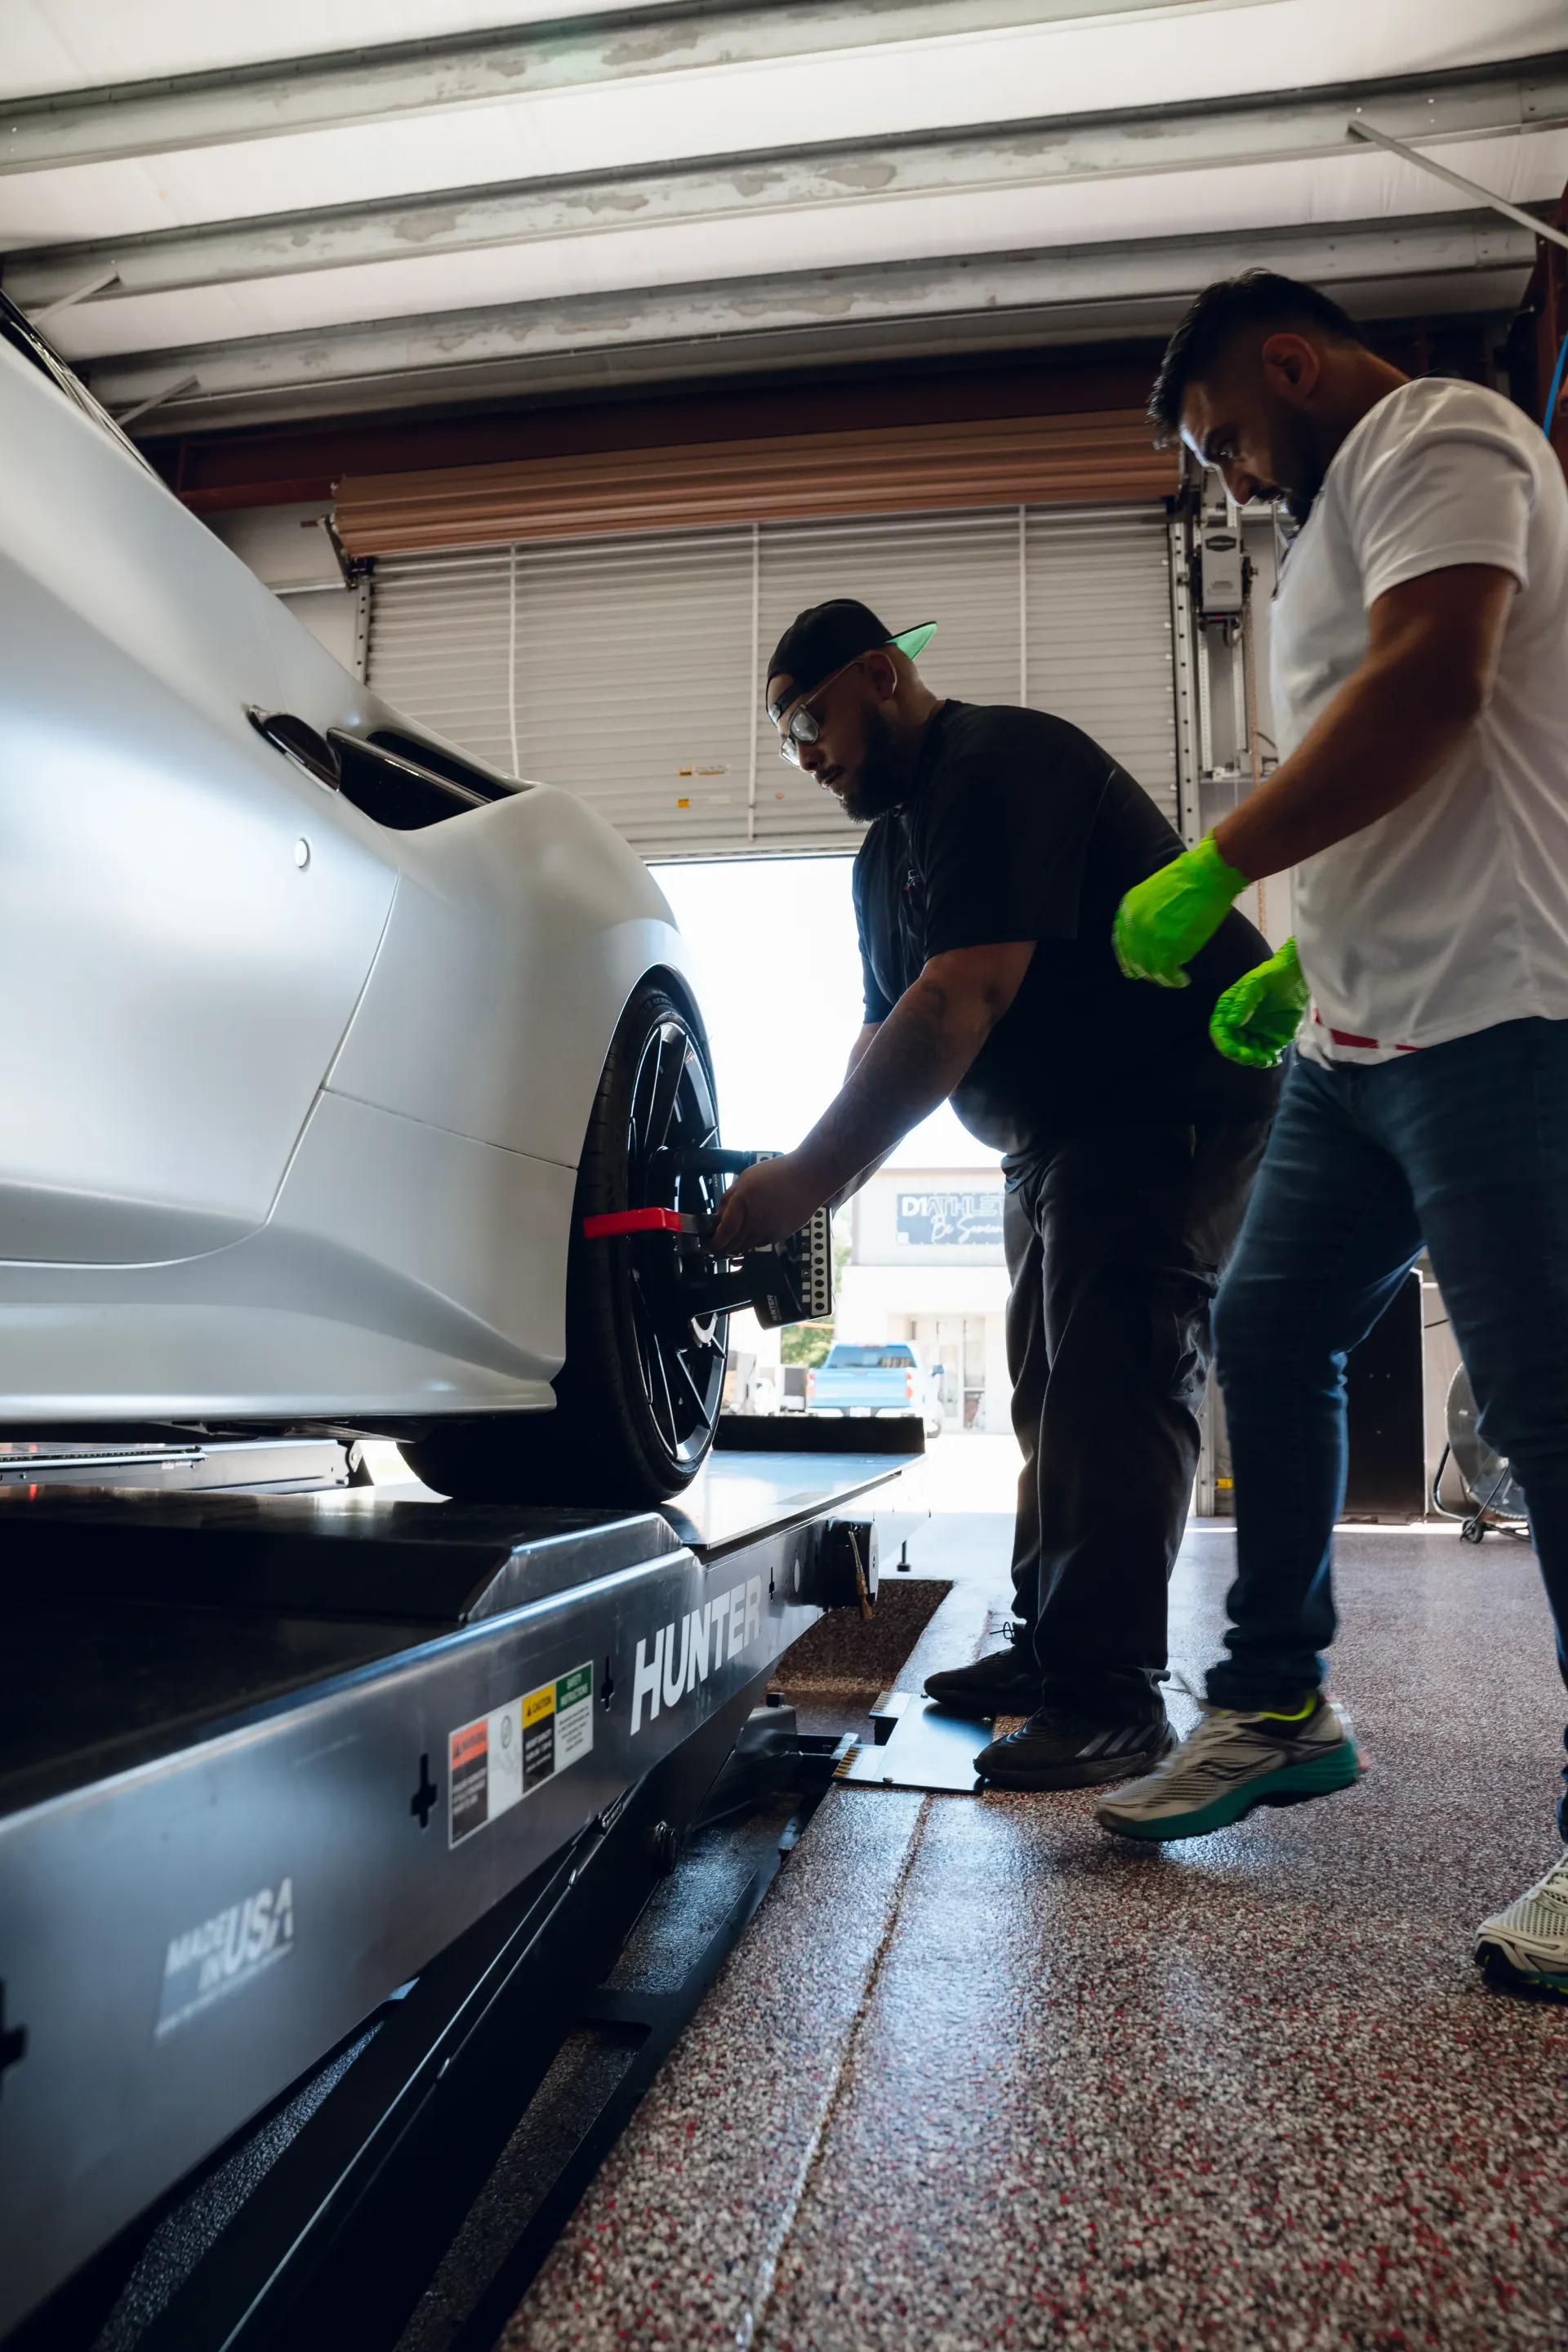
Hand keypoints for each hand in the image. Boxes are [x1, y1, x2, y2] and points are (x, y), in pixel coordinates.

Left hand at [711, 1152, 824, 1255]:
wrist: (808, 1177)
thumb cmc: (777, 1173)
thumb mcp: (746, 1178)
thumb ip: (730, 1197)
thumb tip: (719, 1214)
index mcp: (742, 1203)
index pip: (724, 1231)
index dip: (715, 1242)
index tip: (709, 1245)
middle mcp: (755, 1221)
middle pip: (735, 1244)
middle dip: (724, 1249)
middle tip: (717, 1248)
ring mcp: (770, 1230)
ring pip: (748, 1247)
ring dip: (738, 1247)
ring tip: (733, 1244)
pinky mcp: (782, 1234)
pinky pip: (763, 1243)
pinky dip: (754, 1242)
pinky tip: (753, 1234)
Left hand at [1112, 835, 1249, 988]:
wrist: (1206, 876)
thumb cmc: (1188, 880)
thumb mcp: (1154, 894)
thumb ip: (1146, 915)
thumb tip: (1148, 937)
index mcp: (1129, 909)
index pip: (1121, 941)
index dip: (1126, 957)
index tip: (1131, 969)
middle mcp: (1133, 925)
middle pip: (1133, 957)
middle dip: (1143, 970)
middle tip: (1156, 977)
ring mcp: (1148, 938)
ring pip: (1148, 968)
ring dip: (1160, 978)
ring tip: (1173, 980)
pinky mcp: (1167, 949)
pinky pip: (1166, 973)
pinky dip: (1174, 980)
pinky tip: (1182, 980)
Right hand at [1209, 936, 1307, 1067]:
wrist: (1297, 975)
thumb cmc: (1272, 975)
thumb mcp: (1255, 984)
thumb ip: (1243, 1003)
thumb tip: (1230, 1024)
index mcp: (1229, 1010)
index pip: (1219, 1030)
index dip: (1223, 1042)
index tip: (1231, 1050)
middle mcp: (1240, 1024)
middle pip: (1233, 1045)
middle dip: (1239, 1054)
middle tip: (1249, 1056)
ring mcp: (1256, 1033)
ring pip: (1249, 1053)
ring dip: (1254, 1059)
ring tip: (1263, 1059)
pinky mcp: (1273, 1039)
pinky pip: (1268, 1054)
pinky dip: (1269, 1059)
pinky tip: (1274, 1059)